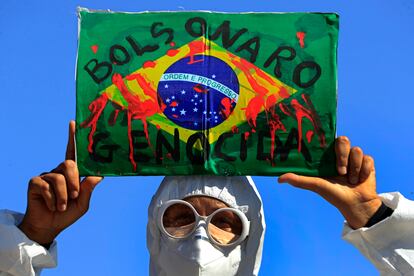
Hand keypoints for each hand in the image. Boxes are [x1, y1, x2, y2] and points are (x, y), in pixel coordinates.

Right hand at [18, 121, 102, 244]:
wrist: (49, 226)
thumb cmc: (67, 213)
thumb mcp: (83, 203)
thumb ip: (89, 189)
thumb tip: (99, 176)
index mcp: (72, 173)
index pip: (73, 152)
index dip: (72, 137)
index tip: (73, 123)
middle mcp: (59, 171)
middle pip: (69, 164)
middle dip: (74, 181)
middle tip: (74, 196)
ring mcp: (46, 176)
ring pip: (59, 178)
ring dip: (63, 195)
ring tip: (62, 206)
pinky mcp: (35, 182)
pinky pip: (45, 186)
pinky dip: (52, 199)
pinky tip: (51, 205)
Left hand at [278, 136, 381, 228]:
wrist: (356, 204)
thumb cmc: (333, 194)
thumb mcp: (315, 185)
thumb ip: (299, 180)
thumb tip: (279, 179)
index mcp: (328, 156)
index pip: (328, 139)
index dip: (328, 137)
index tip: (327, 141)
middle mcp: (341, 154)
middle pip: (343, 139)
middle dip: (342, 156)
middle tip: (340, 171)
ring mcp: (355, 157)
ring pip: (357, 150)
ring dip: (354, 168)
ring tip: (350, 180)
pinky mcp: (367, 162)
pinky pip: (367, 159)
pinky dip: (364, 172)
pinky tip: (360, 180)